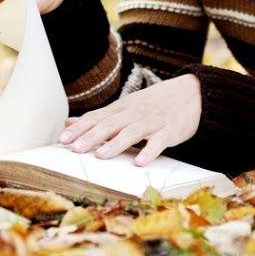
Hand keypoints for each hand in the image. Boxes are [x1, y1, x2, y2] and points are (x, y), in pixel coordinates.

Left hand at [59, 74, 200, 166]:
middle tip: (75, 148)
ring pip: (132, 132)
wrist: (191, 93)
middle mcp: (134, 113)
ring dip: (116, 144)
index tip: (62, 139)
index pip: (96, 117)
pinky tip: (140, 163)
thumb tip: (69, 122)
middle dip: (92, 136)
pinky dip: (149, 152)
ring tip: (101, 155)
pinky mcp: (170, 130)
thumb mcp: (125, 107)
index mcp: (121, 109)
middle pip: (110, 124)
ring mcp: (152, 121)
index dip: (80, 128)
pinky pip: (158, 142)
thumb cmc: (153, 103)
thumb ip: (99, 117)